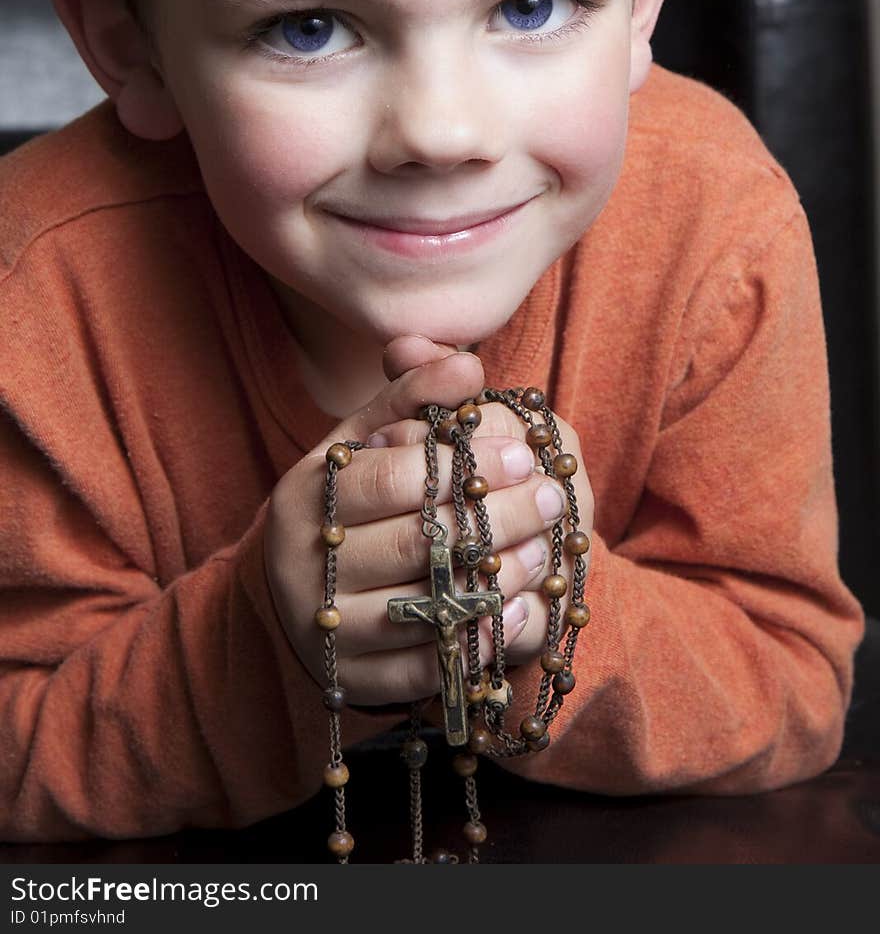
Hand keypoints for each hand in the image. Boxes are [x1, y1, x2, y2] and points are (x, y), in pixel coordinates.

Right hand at [264, 336, 592, 705]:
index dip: (464, 466)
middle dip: (497, 518)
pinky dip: (479, 642)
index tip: (524, 454)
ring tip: (546, 548)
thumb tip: (468, 363)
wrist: (298, 591)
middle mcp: (303, 566)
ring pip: (425, 609)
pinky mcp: (349, 683)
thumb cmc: (350, 501)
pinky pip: (425, 671)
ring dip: (498, 580)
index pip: (393, 479)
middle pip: (418, 544)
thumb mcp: (365, 440)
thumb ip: (412, 396)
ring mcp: (325, 631)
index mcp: (305, 495)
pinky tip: (521, 607)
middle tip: (554, 497)